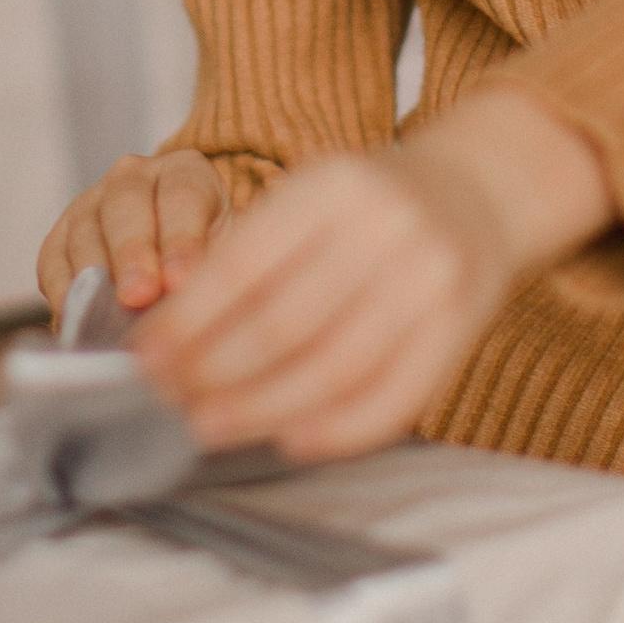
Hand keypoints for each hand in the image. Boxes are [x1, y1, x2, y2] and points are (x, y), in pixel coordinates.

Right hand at [39, 147, 229, 317]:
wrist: (176, 250)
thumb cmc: (208, 252)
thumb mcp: (229, 251)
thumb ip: (215, 269)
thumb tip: (196, 305)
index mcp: (184, 171)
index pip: (182, 197)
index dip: (181, 240)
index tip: (182, 281)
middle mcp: (133, 177)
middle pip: (127, 207)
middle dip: (132, 255)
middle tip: (138, 296)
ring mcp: (91, 202)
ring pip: (85, 231)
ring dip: (95, 276)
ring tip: (106, 315)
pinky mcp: (61, 235)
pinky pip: (53, 260)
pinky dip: (63, 290)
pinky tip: (77, 317)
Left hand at [133, 89, 614, 464]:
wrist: (477, 193)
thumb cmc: (372, 206)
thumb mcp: (312, 198)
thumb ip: (249, 252)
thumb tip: (169, 335)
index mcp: (333, 184)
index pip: (243, 265)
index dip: (188, 320)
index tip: (146, 356)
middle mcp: (387, 226)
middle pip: (282, 322)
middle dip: (213, 370)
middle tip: (167, 398)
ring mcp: (430, 279)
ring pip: (331, 367)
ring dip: (260, 407)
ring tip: (209, 425)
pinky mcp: (461, 329)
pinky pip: (391, 397)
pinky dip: (335, 428)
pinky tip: (288, 438)